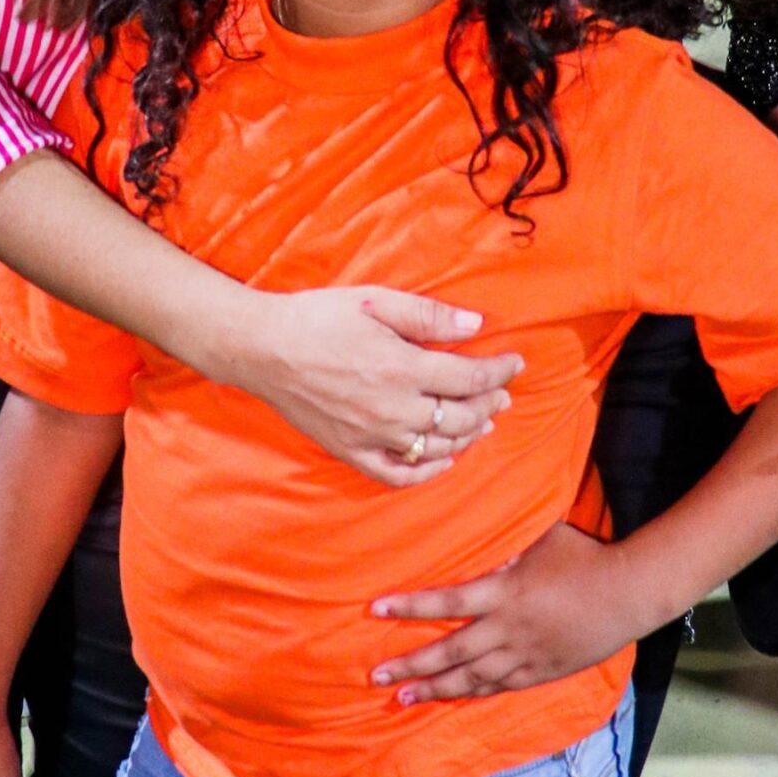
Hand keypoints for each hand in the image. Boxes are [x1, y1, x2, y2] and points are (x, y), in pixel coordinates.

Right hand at [235, 286, 523, 487]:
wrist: (262, 348)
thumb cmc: (317, 317)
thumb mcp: (376, 301)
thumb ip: (429, 316)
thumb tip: (476, 326)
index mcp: (402, 368)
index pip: (470, 378)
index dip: (499, 371)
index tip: (515, 363)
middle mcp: (392, 409)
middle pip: (460, 417)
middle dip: (489, 404)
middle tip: (501, 393)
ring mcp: (371, 435)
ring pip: (437, 448)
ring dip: (467, 436)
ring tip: (482, 423)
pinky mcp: (350, 451)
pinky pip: (397, 474)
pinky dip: (426, 473)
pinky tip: (442, 461)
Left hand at [368, 522, 619, 701]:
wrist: (628, 594)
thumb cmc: (583, 556)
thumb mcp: (539, 538)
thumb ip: (503, 544)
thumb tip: (471, 535)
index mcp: (504, 592)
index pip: (446, 602)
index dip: (409, 606)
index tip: (375, 609)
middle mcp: (508, 629)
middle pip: (450, 651)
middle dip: (410, 665)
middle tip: (377, 676)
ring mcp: (524, 655)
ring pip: (471, 678)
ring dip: (434, 689)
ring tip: (403, 699)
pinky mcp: (540, 672)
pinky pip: (499, 687)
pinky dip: (472, 694)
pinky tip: (452, 698)